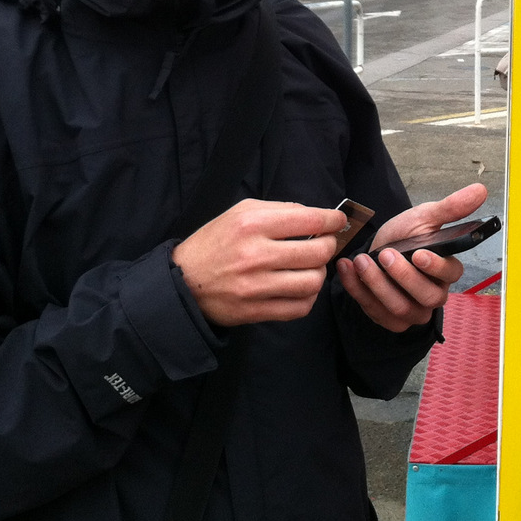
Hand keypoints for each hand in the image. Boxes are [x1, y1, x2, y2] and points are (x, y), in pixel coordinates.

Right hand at [173, 199, 346, 326]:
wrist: (182, 282)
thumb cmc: (215, 242)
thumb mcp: (240, 212)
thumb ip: (279, 209)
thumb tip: (316, 216)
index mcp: (252, 224)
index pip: (310, 220)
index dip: (333, 220)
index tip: (338, 222)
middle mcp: (255, 254)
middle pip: (317, 253)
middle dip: (328, 247)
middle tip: (323, 245)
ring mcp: (256, 286)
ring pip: (313, 282)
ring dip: (319, 274)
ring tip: (310, 268)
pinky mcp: (256, 311)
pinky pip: (300, 308)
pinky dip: (308, 298)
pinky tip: (300, 288)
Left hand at [336, 183, 488, 332]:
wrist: (376, 250)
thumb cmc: (405, 236)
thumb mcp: (425, 217)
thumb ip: (451, 208)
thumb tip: (480, 189)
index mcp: (447, 270)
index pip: (450, 274)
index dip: (435, 267)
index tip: (418, 253)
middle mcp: (434, 295)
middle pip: (427, 297)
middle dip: (403, 276)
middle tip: (384, 254)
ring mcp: (413, 311)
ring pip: (400, 309)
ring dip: (378, 284)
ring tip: (362, 261)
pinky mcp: (390, 320)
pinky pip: (376, 313)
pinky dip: (358, 291)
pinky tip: (348, 269)